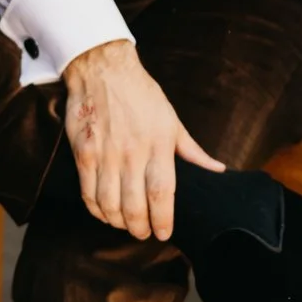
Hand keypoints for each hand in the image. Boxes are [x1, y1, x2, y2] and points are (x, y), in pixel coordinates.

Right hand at [62, 39, 223, 240]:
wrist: (102, 68)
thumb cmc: (141, 94)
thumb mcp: (172, 120)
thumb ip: (192, 150)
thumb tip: (217, 170)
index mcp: (159, 144)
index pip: (162, 193)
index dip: (163, 220)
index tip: (164, 233)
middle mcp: (132, 152)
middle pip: (134, 205)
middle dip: (139, 228)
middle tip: (143, 233)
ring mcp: (105, 154)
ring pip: (109, 204)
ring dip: (117, 222)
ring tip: (125, 224)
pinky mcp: (84, 152)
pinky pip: (88, 192)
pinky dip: (96, 209)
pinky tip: (103, 212)